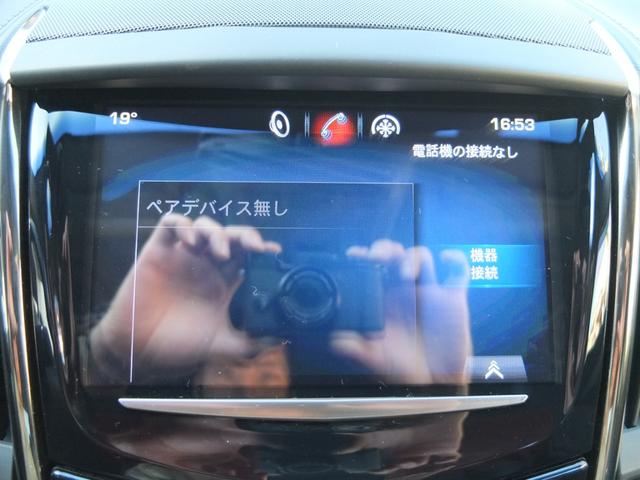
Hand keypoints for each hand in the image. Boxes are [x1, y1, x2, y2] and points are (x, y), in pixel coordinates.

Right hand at [90, 214, 280, 382]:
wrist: (141, 349)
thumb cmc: (179, 344)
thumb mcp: (221, 344)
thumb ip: (249, 344)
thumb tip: (279, 340)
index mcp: (223, 281)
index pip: (246, 255)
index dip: (261, 249)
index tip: (274, 253)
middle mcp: (205, 265)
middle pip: (230, 236)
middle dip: (245, 235)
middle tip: (255, 246)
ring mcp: (182, 256)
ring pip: (204, 226)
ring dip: (216, 232)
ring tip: (221, 252)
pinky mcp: (158, 251)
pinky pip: (170, 224)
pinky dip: (183, 226)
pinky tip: (190, 243)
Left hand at [331, 240, 471, 383]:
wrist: (433, 381)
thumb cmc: (403, 365)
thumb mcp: (377, 357)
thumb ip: (357, 350)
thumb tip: (336, 342)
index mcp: (385, 297)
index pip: (373, 268)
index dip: (364, 257)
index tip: (353, 255)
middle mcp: (405, 289)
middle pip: (395, 255)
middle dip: (386, 249)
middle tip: (377, 256)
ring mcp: (429, 291)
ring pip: (421, 257)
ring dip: (412, 259)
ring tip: (405, 274)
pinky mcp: (452, 298)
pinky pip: (458, 270)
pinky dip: (456, 259)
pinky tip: (446, 259)